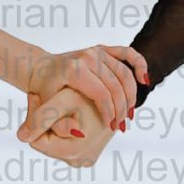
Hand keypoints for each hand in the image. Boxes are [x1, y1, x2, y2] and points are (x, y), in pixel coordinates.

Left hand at [18, 45, 146, 142]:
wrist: (40, 69)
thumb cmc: (44, 91)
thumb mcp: (47, 109)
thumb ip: (60, 124)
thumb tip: (79, 134)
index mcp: (74, 70)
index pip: (102, 95)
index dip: (110, 113)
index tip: (110, 127)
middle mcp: (88, 57)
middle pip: (116, 86)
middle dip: (121, 108)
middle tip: (121, 125)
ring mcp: (97, 51)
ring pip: (125, 74)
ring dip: (131, 95)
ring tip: (128, 113)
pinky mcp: (103, 49)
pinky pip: (127, 54)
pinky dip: (139, 64)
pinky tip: (144, 79)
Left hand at [27, 89, 111, 167]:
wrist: (113, 91)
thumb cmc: (89, 92)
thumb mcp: (64, 100)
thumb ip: (42, 117)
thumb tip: (21, 137)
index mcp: (74, 150)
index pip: (36, 140)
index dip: (34, 117)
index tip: (35, 97)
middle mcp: (81, 160)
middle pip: (46, 144)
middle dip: (44, 122)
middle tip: (45, 97)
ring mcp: (86, 160)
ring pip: (55, 144)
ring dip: (53, 125)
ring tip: (58, 103)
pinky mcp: (90, 157)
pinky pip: (66, 144)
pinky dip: (65, 129)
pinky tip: (69, 113)